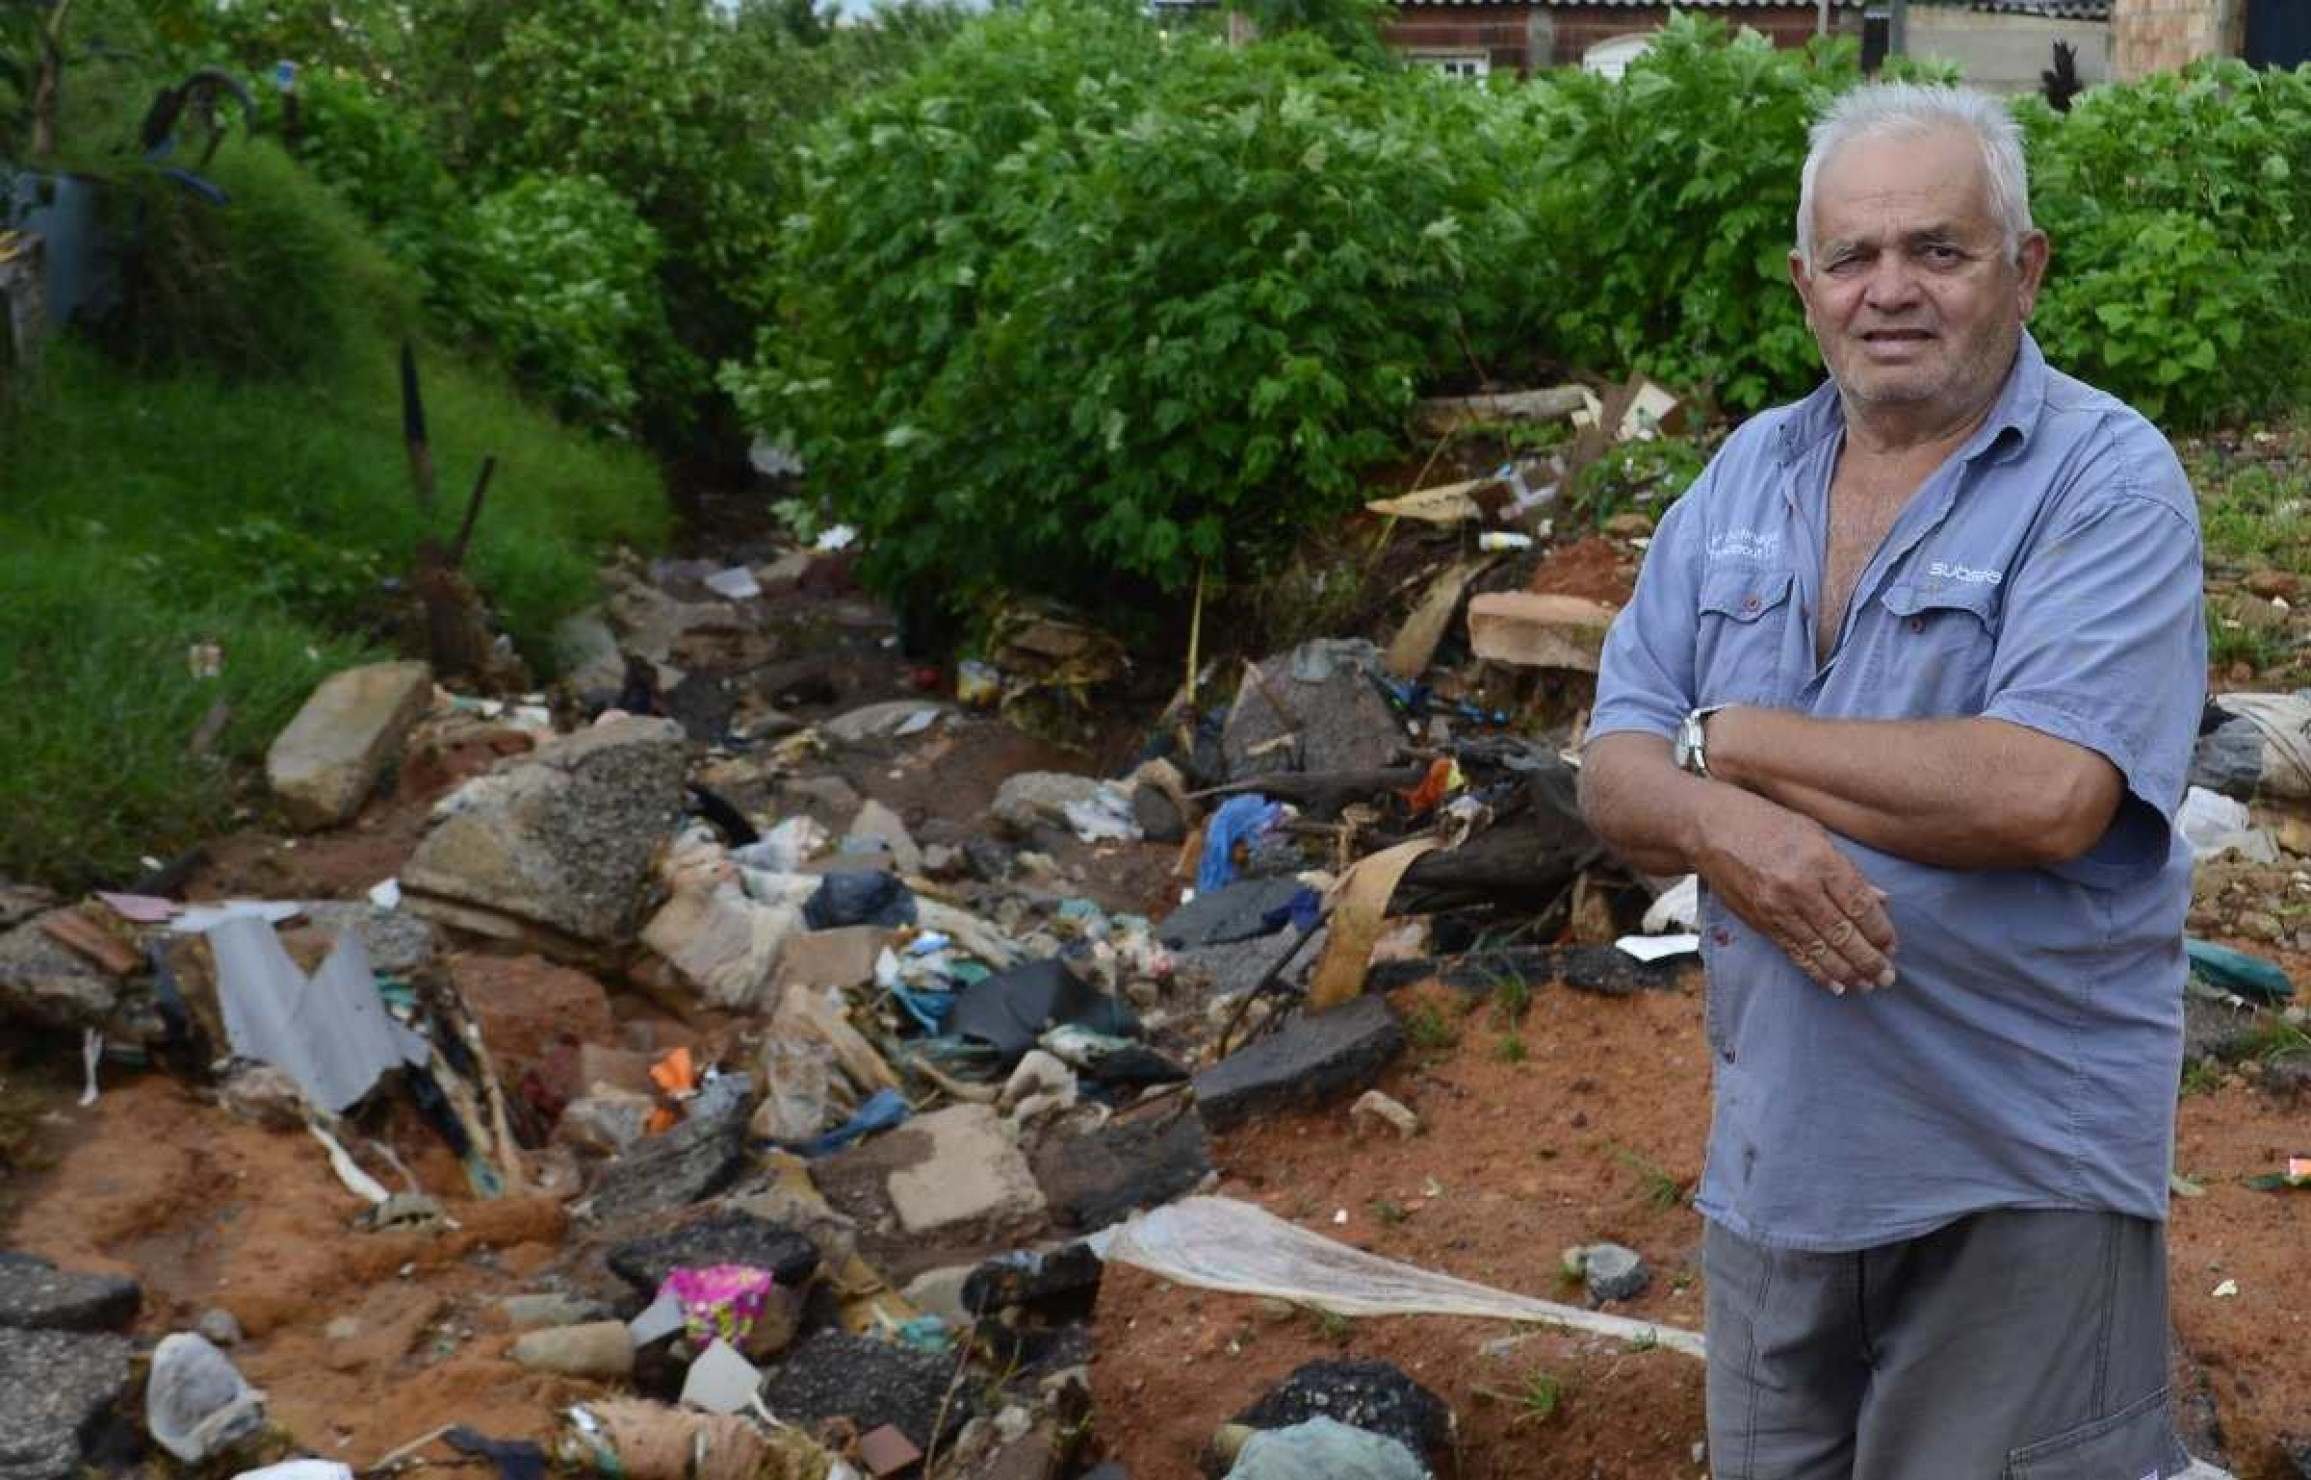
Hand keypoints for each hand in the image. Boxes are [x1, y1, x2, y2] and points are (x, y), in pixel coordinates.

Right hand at [1688, 785, 1896, 994]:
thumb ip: (1846, 868)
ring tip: (1868, 985)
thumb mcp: (1812, 832)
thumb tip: (1880, 899)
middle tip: (1888, 978)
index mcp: (1818, 860)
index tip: (1893, 947)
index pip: (1860, 905)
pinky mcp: (1760, 922)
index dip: (1880, 931)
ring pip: (1820, 949)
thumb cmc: (1763, 821)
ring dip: (1848, 972)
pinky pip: (1794, 953)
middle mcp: (1799, 888)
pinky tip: (1835, 985)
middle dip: (1869, 959)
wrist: (1707, 829)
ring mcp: (1777, 908)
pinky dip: (1816, 972)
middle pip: (1843, 933)